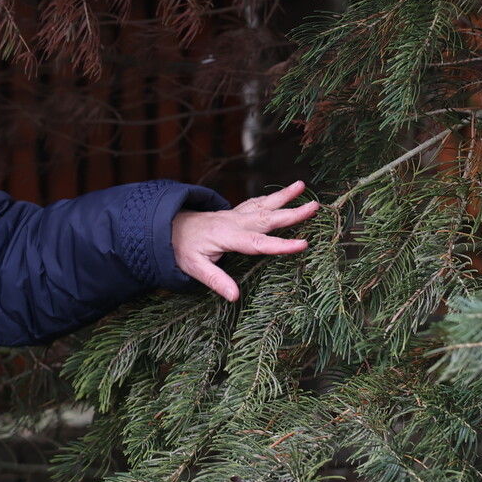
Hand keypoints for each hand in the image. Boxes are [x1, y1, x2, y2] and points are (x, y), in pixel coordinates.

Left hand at [171, 180, 318, 301]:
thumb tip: (234, 296)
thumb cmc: (180, 249)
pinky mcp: (233, 214)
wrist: (166, 227)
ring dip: (283, 196)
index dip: (280, 245)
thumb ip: (215, 280)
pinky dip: (271, 198)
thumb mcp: (193, 268)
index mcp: (226, 237)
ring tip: (303, 185)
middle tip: (314, 207)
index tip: (303, 244)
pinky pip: (255, 204)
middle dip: (291, 214)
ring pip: (262, 205)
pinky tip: (283, 194)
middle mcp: (233, 222)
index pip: (257, 243)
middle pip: (266, 218)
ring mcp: (233, 215)